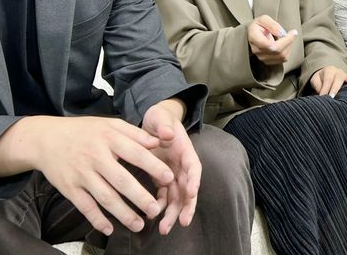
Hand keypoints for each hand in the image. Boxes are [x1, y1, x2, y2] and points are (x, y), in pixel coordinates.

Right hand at [0, 115, 173, 236]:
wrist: (46, 138)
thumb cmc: (84, 131)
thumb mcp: (109, 124)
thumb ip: (134, 133)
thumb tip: (159, 142)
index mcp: (109, 139)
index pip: (136, 154)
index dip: (153, 166)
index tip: (169, 178)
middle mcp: (96, 157)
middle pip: (121, 180)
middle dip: (140, 197)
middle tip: (156, 210)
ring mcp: (82, 174)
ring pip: (105, 197)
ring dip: (123, 213)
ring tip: (140, 224)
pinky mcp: (69, 188)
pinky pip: (85, 207)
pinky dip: (97, 219)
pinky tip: (110, 229)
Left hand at [142, 100, 201, 234]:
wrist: (154, 121)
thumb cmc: (160, 118)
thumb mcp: (161, 117)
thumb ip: (165, 126)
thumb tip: (168, 135)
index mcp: (185, 150)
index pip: (193, 167)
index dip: (194, 180)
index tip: (192, 193)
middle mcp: (182, 165)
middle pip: (188, 188)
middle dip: (186, 206)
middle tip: (183, 222)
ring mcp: (172, 173)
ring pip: (176, 196)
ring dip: (172, 212)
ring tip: (164, 228)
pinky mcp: (161, 177)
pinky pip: (163, 195)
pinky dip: (160, 205)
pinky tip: (152, 216)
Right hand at [248, 14, 296, 64]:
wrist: (254, 33)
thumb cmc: (259, 25)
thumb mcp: (264, 19)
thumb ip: (272, 25)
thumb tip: (282, 34)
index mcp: (254, 38)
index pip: (271, 45)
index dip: (285, 40)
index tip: (293, 32)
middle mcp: (257, 50)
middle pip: (278, 51)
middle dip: (289, 42)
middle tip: (292, 33)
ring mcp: (262, 58)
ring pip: (282, 56)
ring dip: (289, 46)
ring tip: (287, 38)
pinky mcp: (267, 62)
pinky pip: (282, 59)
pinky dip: (287, 51)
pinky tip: (285, 44)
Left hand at [310, 65, 346, 96]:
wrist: (327, 73)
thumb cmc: (321, 79)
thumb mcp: (316, 81)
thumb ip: (318, 86)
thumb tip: (322, 95)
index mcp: (329, 71)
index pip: (328, 80)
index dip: (326, 88)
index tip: (323, 97)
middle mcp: (338, 72)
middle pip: (338, 79)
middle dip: (335, 88)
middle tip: (332, 97)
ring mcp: (346, 75)